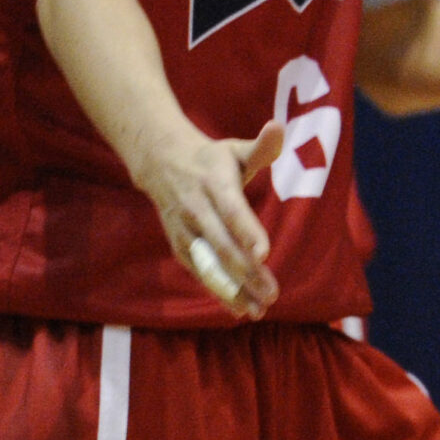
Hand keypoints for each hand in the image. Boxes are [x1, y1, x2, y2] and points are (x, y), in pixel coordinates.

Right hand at [131, 118, 284, 318]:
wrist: (161, 164)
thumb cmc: (211, 159)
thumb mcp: (235, 149)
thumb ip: (261, 146)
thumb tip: (279, 128)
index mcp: (214, 184)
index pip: (232, 211)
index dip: (247, 232)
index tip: (264, 254)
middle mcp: (197, 210)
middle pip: (222, 246)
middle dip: (246, 273)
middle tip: (271, 295)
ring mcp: (185, 230)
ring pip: (208, 264)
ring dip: (232, 290)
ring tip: (256, 310)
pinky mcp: (180, 245)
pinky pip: (199, 271)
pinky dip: (217, 290)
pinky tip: (237, 306)